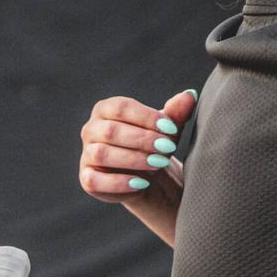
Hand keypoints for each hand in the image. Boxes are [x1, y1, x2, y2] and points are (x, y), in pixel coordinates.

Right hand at [79, 89, 197, 207]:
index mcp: (106, 109)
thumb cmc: (155, 145)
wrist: (149, 178)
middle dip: (142, 139)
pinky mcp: (88, 179)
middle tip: (167, 147)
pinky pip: (95, 180)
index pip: (121, 107)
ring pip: (103, 153)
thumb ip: (176, 112)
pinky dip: (119, 182)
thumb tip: (190, 94)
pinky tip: (142, 183)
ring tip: (159, 163)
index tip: (170, 127)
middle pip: (111, 130)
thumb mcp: (167, 129)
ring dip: (133, 159)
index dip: (146, 117)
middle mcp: (91, 129)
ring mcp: (87, 155)